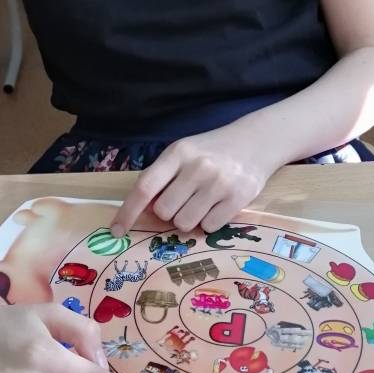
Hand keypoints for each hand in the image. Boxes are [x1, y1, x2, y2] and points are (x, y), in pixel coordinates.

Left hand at [111, 126, 275, 236]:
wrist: (256, 142)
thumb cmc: (211, 151)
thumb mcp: (183, 153)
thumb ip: (162, 177)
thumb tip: (144, 210)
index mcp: (177, 154)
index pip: (144, 188)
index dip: (128, 212)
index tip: (117, 230)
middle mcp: (197, 167)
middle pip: (164, 212)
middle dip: (169, 213)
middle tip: (183, 201)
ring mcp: (218, 183)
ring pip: (185, 223)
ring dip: (189, 219)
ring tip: (202, 202)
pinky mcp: (238, 198)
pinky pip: (209, 227)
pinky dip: (209, 222)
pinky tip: (217, 206)